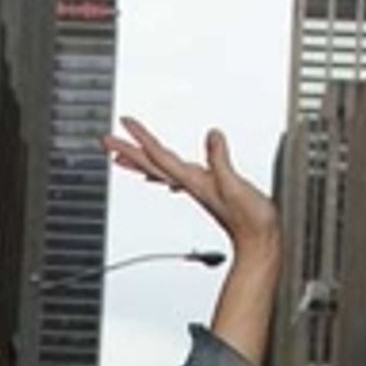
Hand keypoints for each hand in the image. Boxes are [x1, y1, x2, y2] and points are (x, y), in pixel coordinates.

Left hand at [102, 122, 277, 256]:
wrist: (259, 243)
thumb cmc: (251, 220)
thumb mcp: (235, 186)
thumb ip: (221, 161)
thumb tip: (212, 136)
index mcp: (193, 181)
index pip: (160, 155)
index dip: (142, 138)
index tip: (125, 122)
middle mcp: (189, 185)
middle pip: (150, 164)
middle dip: (128, 150)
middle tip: (106, 139)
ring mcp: (194, 189)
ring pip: (157, 171)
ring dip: (138, 161)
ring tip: (120, 155)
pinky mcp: (203, 191)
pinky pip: (172, 177)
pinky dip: (159, 171)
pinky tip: (157, 172)